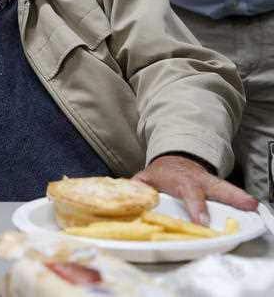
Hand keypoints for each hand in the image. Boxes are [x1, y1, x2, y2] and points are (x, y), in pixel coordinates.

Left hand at [133, 155, 257, 224]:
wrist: (173, 160)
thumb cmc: (160, 174)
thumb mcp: (144, 178)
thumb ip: (137, 188)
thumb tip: (130, 197)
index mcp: (178, 179)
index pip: (188, 192)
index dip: (196, 206)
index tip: (203, 221)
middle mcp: (197, 180)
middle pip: (213, 186)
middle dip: (229, 196)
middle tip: (245, 205)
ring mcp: (209, 182)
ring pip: (225, 187)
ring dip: (239, 196)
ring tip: (252, 204)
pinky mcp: (217, 187)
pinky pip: (230, 193)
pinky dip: (241, 199)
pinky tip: (251, 205)